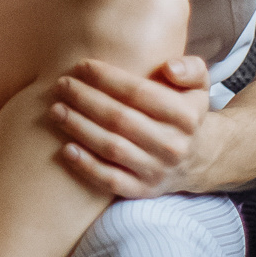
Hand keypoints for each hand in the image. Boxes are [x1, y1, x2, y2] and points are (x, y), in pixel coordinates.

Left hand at [48, 56, 213, 198]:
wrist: (197, 159)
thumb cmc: (185, 112)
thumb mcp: (198, 86)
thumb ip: (190, 69)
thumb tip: (169, 68)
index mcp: (187, 116)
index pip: (140, 93)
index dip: (107, 78)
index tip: (82, 66)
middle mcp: (173, 146)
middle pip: (120, 119)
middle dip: (86, 99)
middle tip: (62, 85)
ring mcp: (157, 171)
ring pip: (112, 148)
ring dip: (79, 128)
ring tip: (57, 110)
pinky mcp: (143, 191)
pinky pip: (111, 181)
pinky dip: (86, 167)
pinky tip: (66, 149)